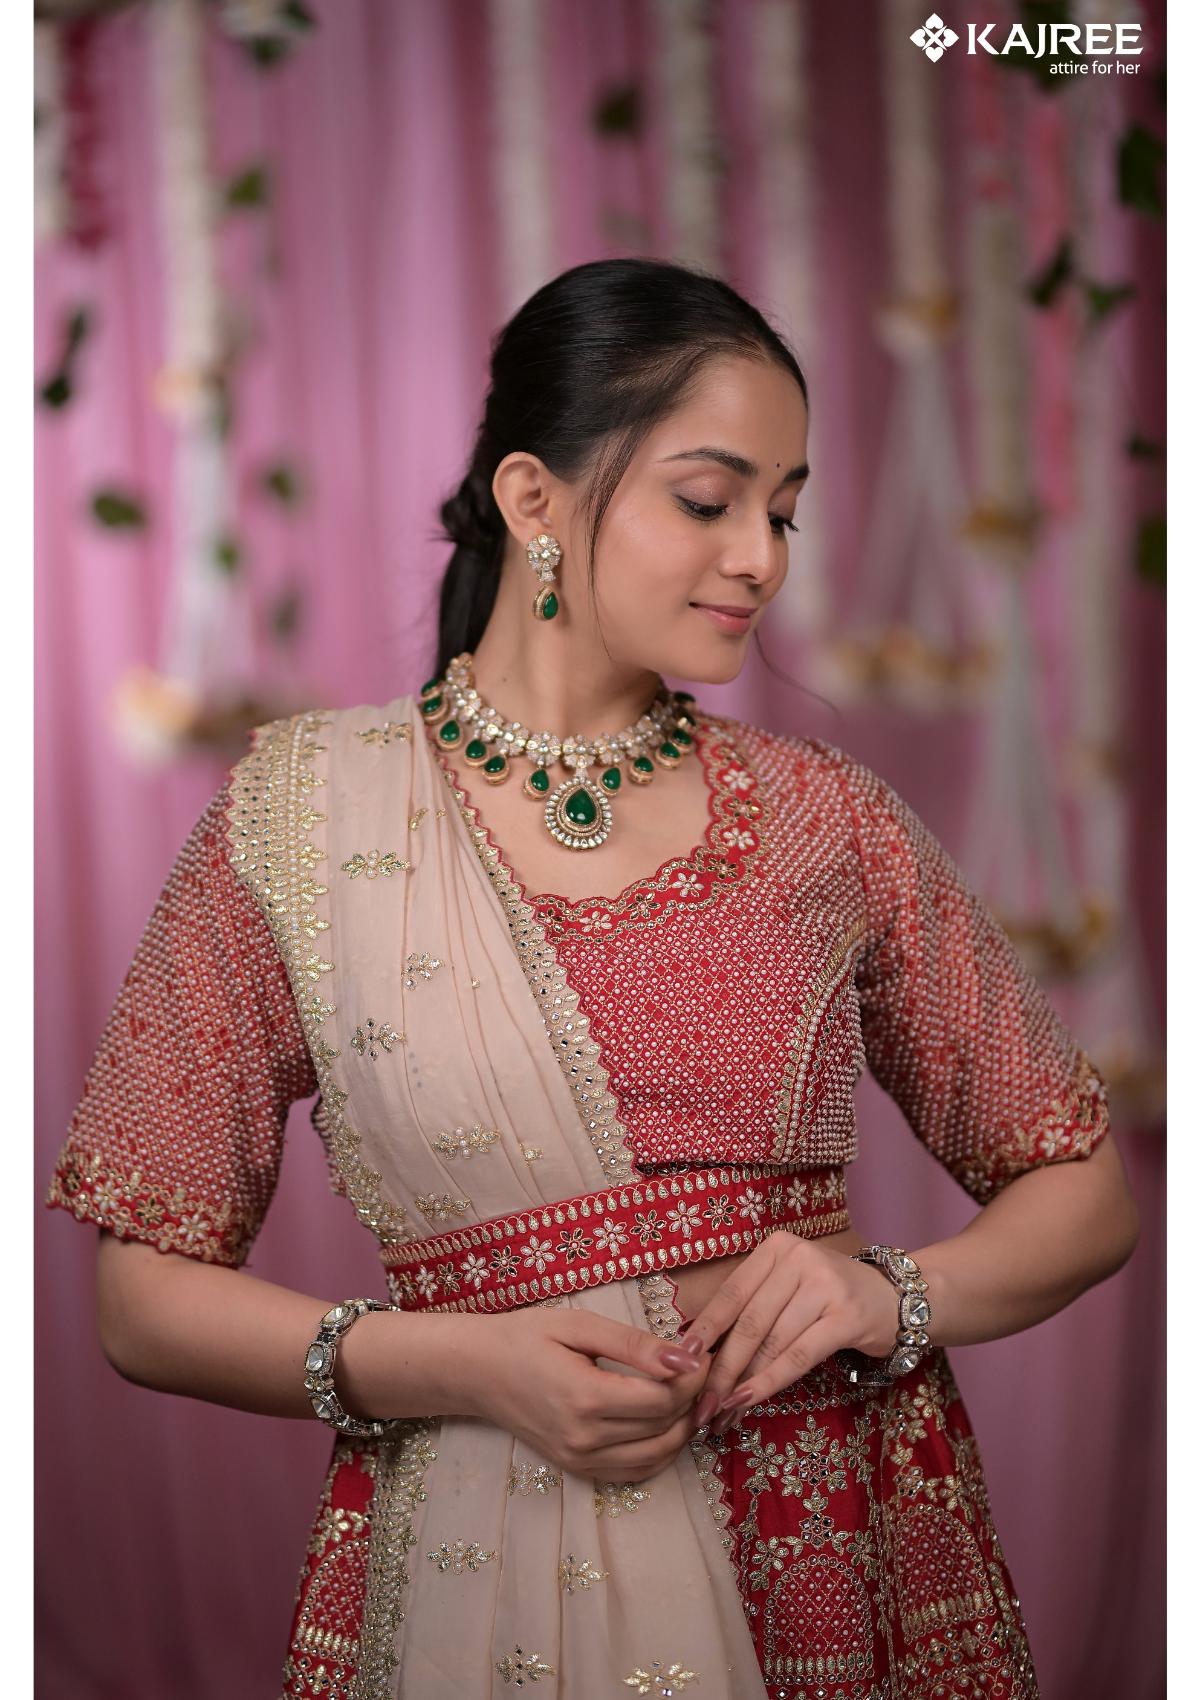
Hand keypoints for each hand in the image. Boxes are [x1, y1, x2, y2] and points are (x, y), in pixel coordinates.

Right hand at [463, 1307, 710, 1481]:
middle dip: (692, 1397)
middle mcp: (585, 1438)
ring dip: (682, 1427)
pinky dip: (660, 1452)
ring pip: (656, 1456)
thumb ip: (634, 1345)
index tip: (699, 1352)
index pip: (663, 1398)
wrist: (476, 1371)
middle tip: (695, 1367)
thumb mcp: (579, 1325)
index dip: (692, 1376)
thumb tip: (685, 1360)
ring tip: (684, 1393)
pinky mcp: (577, 1469)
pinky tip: (664, 1424)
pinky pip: (634, 1472)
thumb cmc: (525, 1337)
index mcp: (585, 1397)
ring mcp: (580, 1460)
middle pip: (664, 1427)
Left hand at [682, 1233, 897, 1435]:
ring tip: (723, 1412)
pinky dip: (770, 1382)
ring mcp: (825, 1286)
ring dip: (743, 1384)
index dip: (704, 1330)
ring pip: (771, 1343)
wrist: (895, 1298)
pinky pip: (798, 1357)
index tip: (680, 1362)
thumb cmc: (830, 1295)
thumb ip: (753, 1307)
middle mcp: (798, 1260)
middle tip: (701, 1404)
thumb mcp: (789, 1286)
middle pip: (748, 1323)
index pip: (731, 1293)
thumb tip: (701, 1352)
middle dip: (721, 1369)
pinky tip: (750, 1402)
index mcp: (776, 1249)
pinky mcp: (846, 1317)